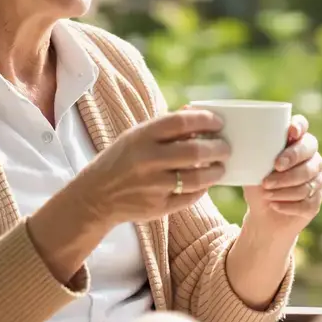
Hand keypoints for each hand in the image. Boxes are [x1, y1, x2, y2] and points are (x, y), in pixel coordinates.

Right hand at [75, 109, 230, 225]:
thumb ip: (165, 127)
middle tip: (226, 147)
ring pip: (197, 178)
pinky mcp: (157, 207)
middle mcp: (147, 160)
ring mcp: (152, 186)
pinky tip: (204, 183)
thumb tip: (196, 114)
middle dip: (218, 148)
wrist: (95, 196)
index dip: (205, 120)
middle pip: (195, 151)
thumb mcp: (135, 136)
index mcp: (141, 136)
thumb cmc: (121, 160)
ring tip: (220, 167)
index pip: (182, 122)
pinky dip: (202, 189)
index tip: (218, 123)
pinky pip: (190, 198)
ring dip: (215, 171)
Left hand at [242, 114, 321, 233]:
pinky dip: (289, 205)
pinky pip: (307, 201)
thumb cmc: (257, 184)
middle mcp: (310, 156)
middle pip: (308, 151)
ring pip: (307, 179)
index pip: (302, 125)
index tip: (291, 131)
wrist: (264, 214)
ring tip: (266, 193)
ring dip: (285, 188)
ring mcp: (317, 178)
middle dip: (291, 159)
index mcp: (294, 142)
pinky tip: (275, 205)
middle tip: (273, 168)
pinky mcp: (316, 199)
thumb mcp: (251, 168)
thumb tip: (246, 143)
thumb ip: (255, 154)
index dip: (299, 126)